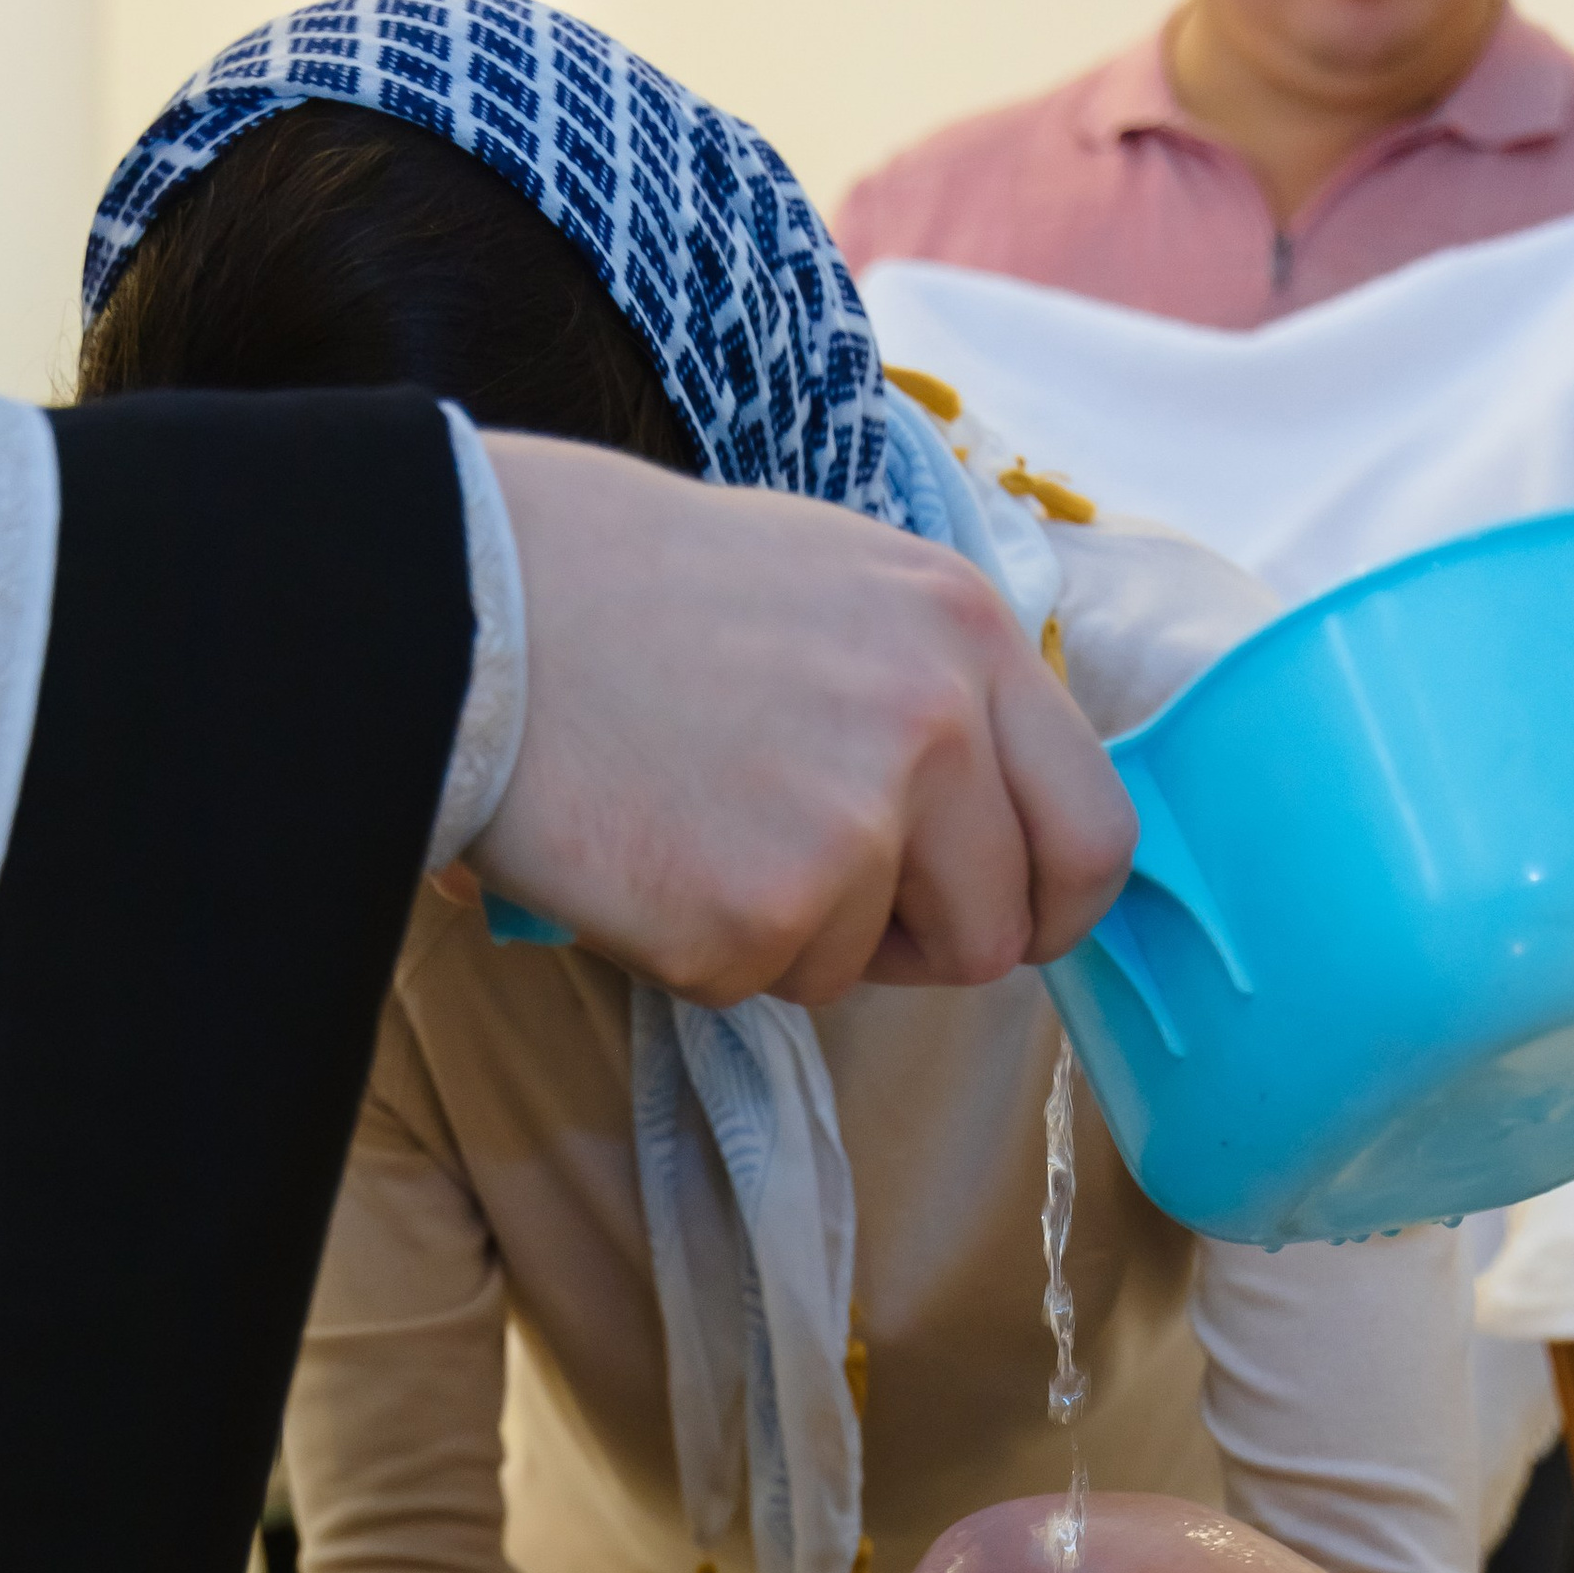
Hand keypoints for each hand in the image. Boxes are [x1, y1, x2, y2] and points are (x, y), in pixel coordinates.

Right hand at [475, 433, 1135, 1010]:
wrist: (477, 602)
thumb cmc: (640, 593)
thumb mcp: (841, 586)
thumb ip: (938, 692)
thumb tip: (995, 817)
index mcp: (967, 635)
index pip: (1096, 830)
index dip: (1049, 901)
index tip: (1000, 916)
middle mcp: (933, 726)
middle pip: (1000, 931)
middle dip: (924, 942)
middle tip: (824, 895)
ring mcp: (851, 828)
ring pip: (874, 967)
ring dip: (801, 936)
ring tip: (705, 827)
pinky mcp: (758, 916)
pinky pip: (765, 986)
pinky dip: (704, 948)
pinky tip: (650, 850)